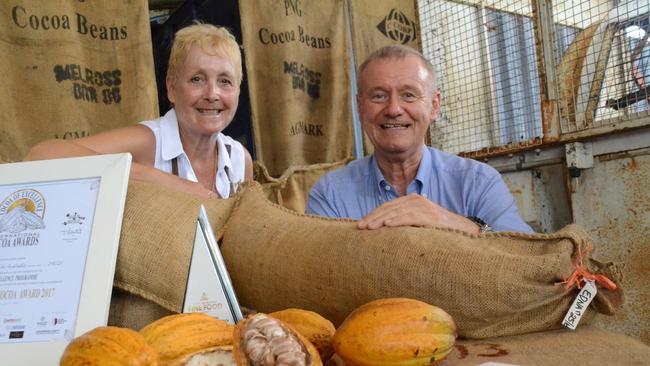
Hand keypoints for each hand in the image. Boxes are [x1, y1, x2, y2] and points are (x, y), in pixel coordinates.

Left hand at [356, 193, 479, 233]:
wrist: (465, 233)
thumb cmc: (439, 232)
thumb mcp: (418, 226)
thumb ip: (404, 226)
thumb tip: (384, 235)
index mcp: (411, 202)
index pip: (387, 207)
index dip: (373, 215)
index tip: (360, 225)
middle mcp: (416, 200)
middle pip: (388, 208)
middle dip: (373, 218)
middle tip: (359, 227)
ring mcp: (424, 206)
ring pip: (396, 211)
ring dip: (381, 219)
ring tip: (369, 227)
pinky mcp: (431, 215)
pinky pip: (410, 216)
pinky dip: (397, 220)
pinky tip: (387, 225)